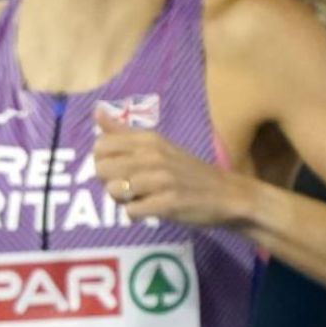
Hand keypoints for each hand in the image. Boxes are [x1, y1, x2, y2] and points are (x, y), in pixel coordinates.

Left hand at [91, 108, 256, 227]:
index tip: (119, 169)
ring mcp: (161, 179)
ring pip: (113, 190)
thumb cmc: (187, 170)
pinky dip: (136, 215)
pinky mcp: (168, 203)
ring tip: (140, 199)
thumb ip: (124, 132)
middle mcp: (153, 155)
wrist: (228, 194)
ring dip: (122, 200)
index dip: (102, 161)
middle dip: (109, 182)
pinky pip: (131, 211)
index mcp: (148, 139)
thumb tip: (97, 111)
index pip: (100, 145)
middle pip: (101, 169)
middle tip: (129, 188)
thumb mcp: (158, 145)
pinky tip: (150, 211)